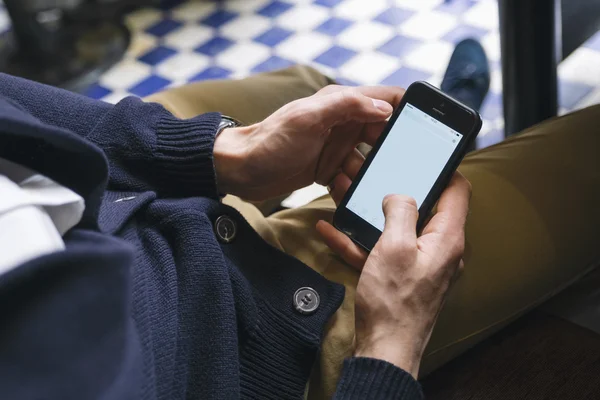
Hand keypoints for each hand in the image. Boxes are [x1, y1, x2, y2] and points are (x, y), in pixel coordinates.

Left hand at [213, 85, 403, 200]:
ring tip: (345, 178)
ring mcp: (336, 146)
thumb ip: (346, 107)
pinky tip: (337, 188)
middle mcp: (343, 123)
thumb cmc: (270, 143)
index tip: (422, 131)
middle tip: (388, 169)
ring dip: (364, 174)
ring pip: (369, 161)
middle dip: (388, 153)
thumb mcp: (308, 119)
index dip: (408, 110)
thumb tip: (385, 107)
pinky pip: (352, 178)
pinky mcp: (328, 167)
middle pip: (383, 134)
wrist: (241, 171)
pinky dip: (349, 186)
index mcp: (342, 103)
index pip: (388, 98)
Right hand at [316, 174, 470, 377]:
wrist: (385, 349)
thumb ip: (401, 212)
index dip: (443, 170)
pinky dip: (361, 241)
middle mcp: (438, 250)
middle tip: (373, 173)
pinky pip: (383, 251)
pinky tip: (333, 231)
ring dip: (370, 214)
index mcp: (446, 239)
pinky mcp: (401, 277)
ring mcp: (419, 264)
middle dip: (394, 190)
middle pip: (422, 208)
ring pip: (396, 229)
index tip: (423, 157)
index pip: (457, 192)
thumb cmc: (394, 302)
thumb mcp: (395, 247)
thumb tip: (400, 195)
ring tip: (345, 195)